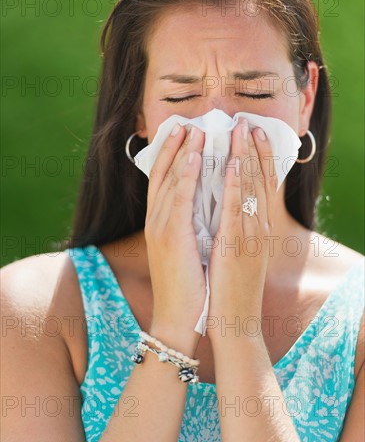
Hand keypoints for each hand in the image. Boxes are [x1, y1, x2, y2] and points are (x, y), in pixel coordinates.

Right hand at [144, 124, 205, 350]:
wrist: (179, 320)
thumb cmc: (188, 286)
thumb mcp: (186, 250)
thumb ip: (188, 226)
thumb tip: (202, 207)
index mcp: (162, 223)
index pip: (164, 181)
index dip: (171, 155)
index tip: (183, 133)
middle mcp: (157, 221)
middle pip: (164, 174)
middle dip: (176, 146)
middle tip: (188, 121)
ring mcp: (162, 227)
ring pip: (171, 181)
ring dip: (183, 153)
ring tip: (195, 129)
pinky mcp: (171, 237)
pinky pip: (180, 199)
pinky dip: (186, 176)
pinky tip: (196, 157)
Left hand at [207, 119, 276, 342]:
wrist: (235, 323)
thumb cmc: (233, 288)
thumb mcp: (240, 253)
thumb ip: (239, 228)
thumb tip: (230, 206)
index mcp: (259, 229)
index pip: (263, 186)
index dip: (260, 157)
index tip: (254, 133)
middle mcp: (260, 228)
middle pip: (260, 180)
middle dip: (254, 149)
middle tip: (248, 121)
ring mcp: (252, 236)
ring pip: (252, 189)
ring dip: (247, 157)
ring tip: (243, 129)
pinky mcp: (238, 246)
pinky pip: (237, 210)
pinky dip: (237, 185)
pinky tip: (235, 164)